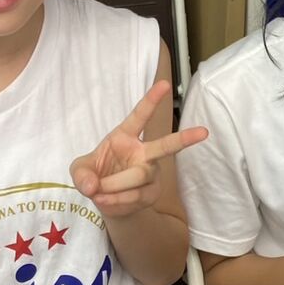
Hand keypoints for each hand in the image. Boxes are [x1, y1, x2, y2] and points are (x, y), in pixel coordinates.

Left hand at [71, 80, 207, 218]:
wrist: (106, 200)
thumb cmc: (95, 176)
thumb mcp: (80, 170)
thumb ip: (81, 175)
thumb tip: (92, 187)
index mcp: (125, 136)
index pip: (140, 116)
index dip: (151, 100)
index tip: (165, 84)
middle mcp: (144, 152)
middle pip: (165, 146)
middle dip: (185, 138)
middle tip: (204, 132)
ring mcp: (151, 173)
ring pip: (139, 176)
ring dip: (114, 186)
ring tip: (99, 192)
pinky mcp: (152, 192)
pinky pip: (137, 196)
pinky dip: (116, 200)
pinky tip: (107, 200)